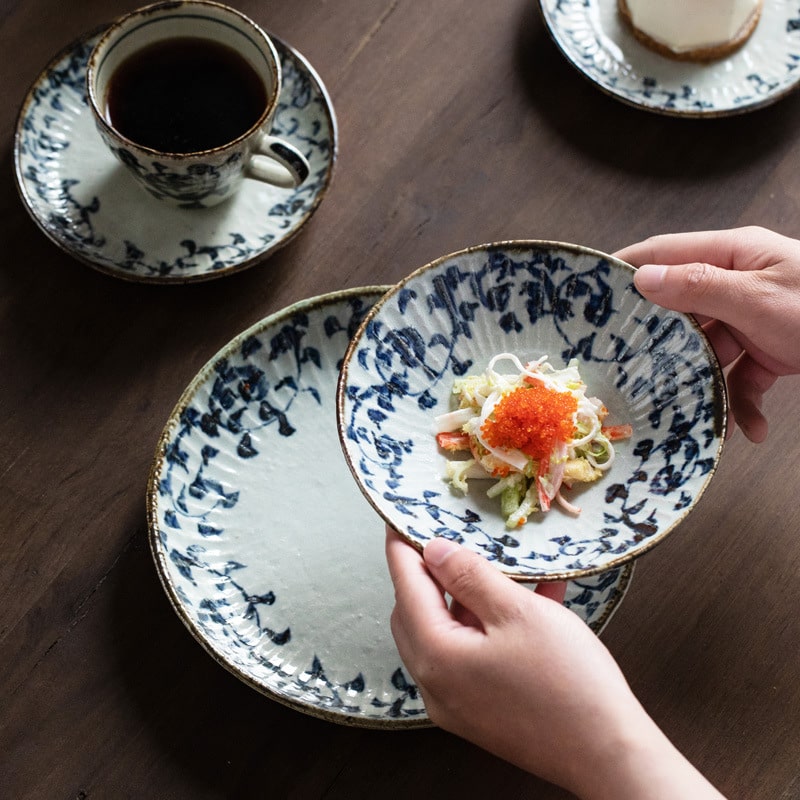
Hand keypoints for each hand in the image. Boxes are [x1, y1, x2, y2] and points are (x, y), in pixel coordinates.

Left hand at [386, 528, 724, 798]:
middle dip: (429, 574)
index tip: (400, 520)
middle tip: (448, 540)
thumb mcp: (519, 612)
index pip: (405, 587)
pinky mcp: (480, 713)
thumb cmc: (568, 681)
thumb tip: (433, 551)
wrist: (610, 756)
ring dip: (463, 599)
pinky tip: (524, 602)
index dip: (402, 548)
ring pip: (444, 634)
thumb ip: (470, 576)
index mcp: (436, 655)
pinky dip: (486, 627)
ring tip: (495, 568)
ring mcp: (455, 704)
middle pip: (416, 613)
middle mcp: (435, 684)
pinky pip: (469, 656)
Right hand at [615, 226, 799, 441]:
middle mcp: (738, 284)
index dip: (625, 270)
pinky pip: (743, 377)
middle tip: (623, 365)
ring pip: (707, 351)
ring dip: (703, 384)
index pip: (663, 253)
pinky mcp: (772, 351)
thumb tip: (642, 279)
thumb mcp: (758, 299)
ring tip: (689, 409)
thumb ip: (698, 287)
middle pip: (680, 309)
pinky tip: (751, 429)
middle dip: (657, 341)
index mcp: (733, 255)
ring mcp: (753, 319)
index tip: (588, 294)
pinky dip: (744, 404)